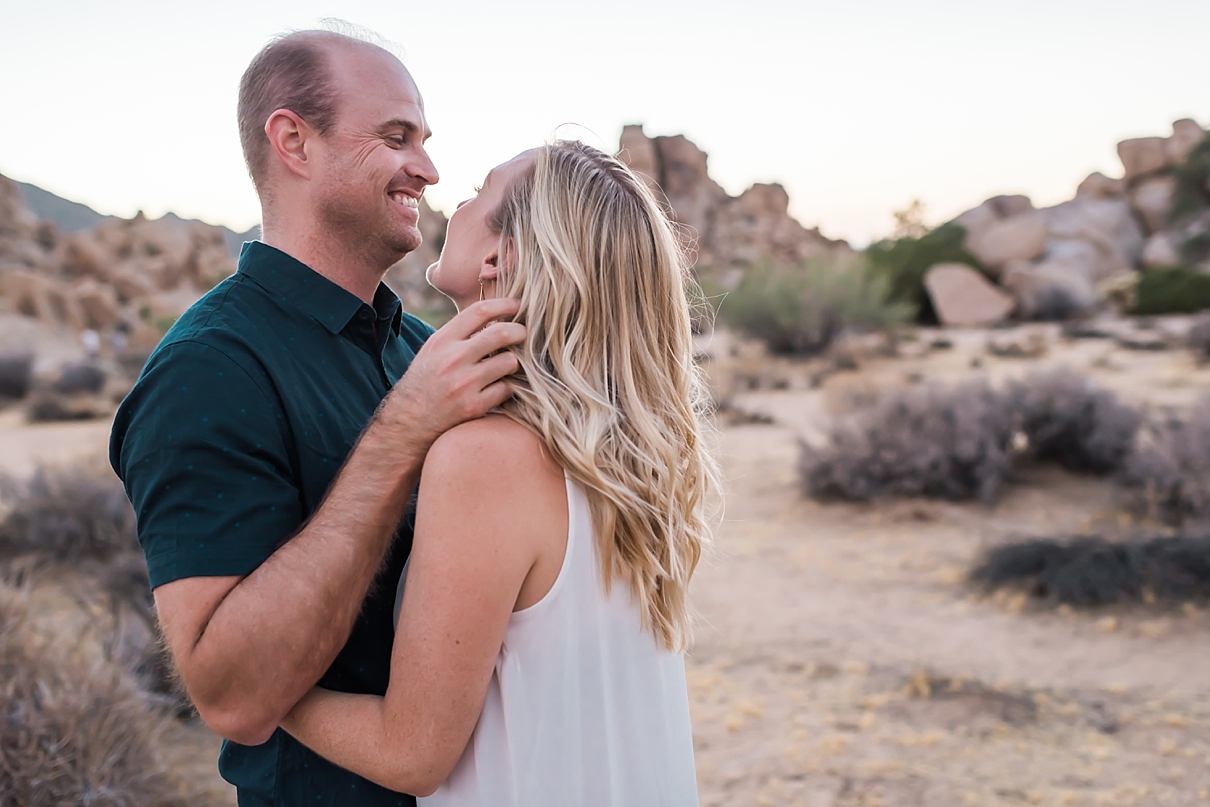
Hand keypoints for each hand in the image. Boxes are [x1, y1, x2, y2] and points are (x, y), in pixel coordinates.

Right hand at [381, 298, 524, 453]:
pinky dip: (508, 387)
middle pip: (501, 333)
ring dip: (514, 362)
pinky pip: (507, 389)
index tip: (517, 305)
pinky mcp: (474, 406)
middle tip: (523, 334)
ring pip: (509, 362)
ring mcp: (465, 383)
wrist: (409, 421)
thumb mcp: (433, 350)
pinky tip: (501, 387)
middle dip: (519, 331)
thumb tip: (495, 317)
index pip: (479, 311)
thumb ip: (459, 334)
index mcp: (442, 340)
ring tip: (508, 364)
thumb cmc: (425, 381)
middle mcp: (453, 359)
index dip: (504, 304)